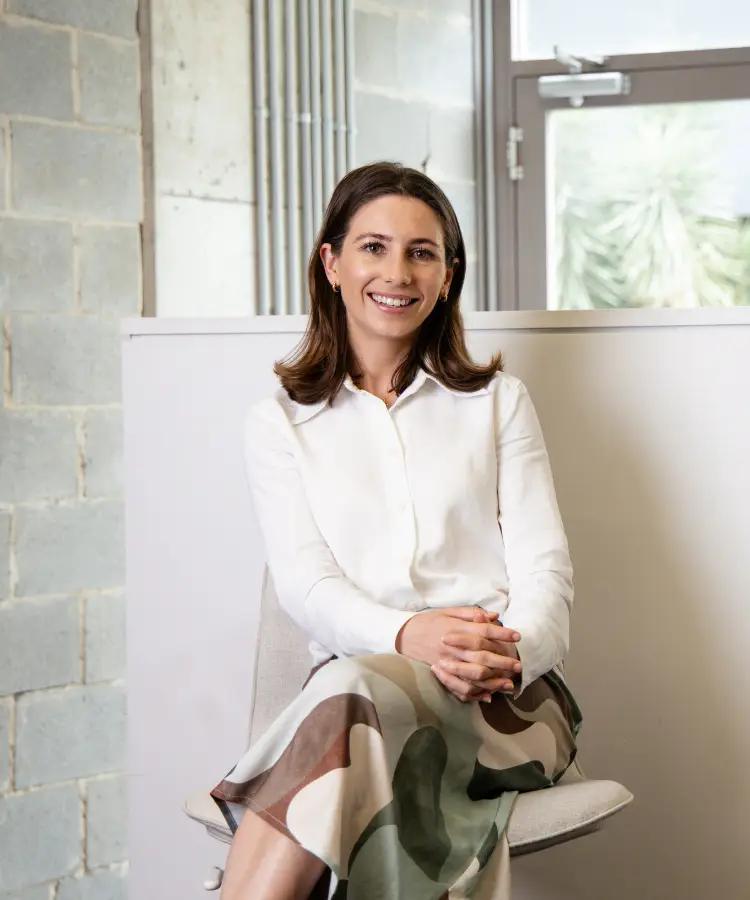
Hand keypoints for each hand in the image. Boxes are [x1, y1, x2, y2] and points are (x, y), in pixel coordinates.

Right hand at [396, 607, 521, 702]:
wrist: (402, 636)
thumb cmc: (427, 621)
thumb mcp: (448, 612)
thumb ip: (471, 614)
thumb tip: (494, 616)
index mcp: (455, 629)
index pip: (483, 632)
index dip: (501, 634)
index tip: (517, 636)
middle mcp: (453, 648)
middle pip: (482, 657)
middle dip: (502, 662)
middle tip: (518, 665)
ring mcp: (447, 663)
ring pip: (473, 676)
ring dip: (493, 681)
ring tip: (508, 683)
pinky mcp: (441, 675)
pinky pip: (459, 688)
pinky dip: (475, 693)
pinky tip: (488, 695)